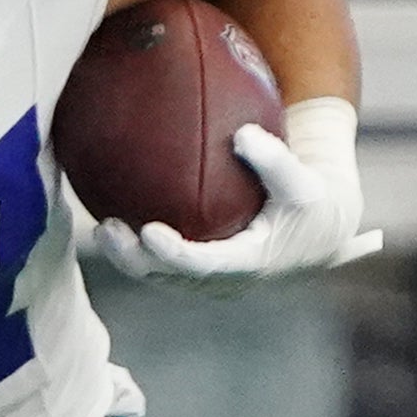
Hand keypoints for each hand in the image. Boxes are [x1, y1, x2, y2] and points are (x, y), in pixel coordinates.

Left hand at [91, 98, 380, 286]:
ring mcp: (208, 281)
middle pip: (169, 276)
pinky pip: (161, 266)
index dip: (175, 253)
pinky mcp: (199, 274)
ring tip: (101, 228)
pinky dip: (136, 249)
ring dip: (127, 257)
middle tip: (107, 229)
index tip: (150, 232)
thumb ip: (274, 159)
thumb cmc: (308, 200)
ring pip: (159, 276)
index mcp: (249, 262)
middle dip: (134, 258)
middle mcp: (224, 280)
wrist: (315, 231)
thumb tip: (242, 135)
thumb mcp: (302, 180)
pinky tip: (113, 217)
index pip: (204, 264)